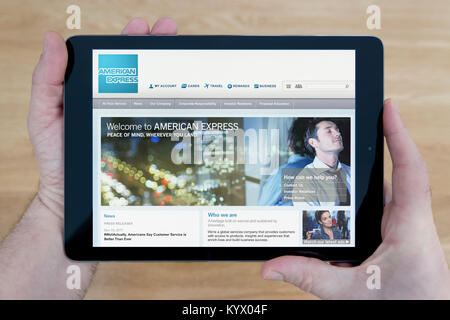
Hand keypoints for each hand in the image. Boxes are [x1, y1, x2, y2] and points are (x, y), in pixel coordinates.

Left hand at [29, 17, 177, 218]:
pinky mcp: (145, 141)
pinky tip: (186, 96)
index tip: (142, 27)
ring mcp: (134, 122)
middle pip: (141, 70)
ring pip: (155, 92)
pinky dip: (175, 108)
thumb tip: (53, 40)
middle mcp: (118, 103)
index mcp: (95, 92)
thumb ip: (47, 80)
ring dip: (169, 71)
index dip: (130, 41)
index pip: (115, 61)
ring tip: (181, 53)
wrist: (73, 197)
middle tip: (170, 31)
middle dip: (157, 47)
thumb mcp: (44, 116)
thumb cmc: (56, 157)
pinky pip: (162, 122)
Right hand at [261, 99, 449, 298]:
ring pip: (380, 195)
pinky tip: (339, 208)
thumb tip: (271, 266)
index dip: (398, 135)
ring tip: (335, 165)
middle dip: (368, 153)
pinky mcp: (396, 240)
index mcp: (409, 229)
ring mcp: (403, 230)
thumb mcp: (352, 294)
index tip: (388, 107)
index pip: (408, 170)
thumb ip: (309, 277)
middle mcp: (409, 224)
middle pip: (388, 176)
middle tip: (346, 130)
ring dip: (360, 182)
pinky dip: (357, 204)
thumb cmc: (407, 307)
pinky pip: (377, 212)